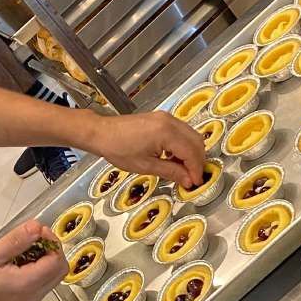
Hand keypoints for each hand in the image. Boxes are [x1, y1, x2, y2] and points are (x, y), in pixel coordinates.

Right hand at [0, 219, 66, 300]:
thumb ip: (16, 241)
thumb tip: (36, 227)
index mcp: (27, 284)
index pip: (56, 260)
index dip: (52, 242)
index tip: (37, 231)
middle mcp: (34, 296)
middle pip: (60, 270)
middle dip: (52, 250)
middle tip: (33, 238)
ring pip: (52, 277)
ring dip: (45, 259)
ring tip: (23, 249)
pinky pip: (42, 284)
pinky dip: (38, 269)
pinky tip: (19, 262)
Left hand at [87, 109, 204, 187]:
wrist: (102, 133)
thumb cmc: (118, 148)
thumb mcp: (146, 166)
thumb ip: (171, 172)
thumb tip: (188, 180)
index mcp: (166, 132)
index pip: (192, 152)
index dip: (196, 169)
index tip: (196, 183)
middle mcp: (170, 121)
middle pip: (196, 142)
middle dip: (198, 161)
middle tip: (192, 178)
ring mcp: (166, 118)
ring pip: (191, 136)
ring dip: (192, 153)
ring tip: (183, 170)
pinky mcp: (162, 118)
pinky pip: (182, 132)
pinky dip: (184, 145)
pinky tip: (175, 158)